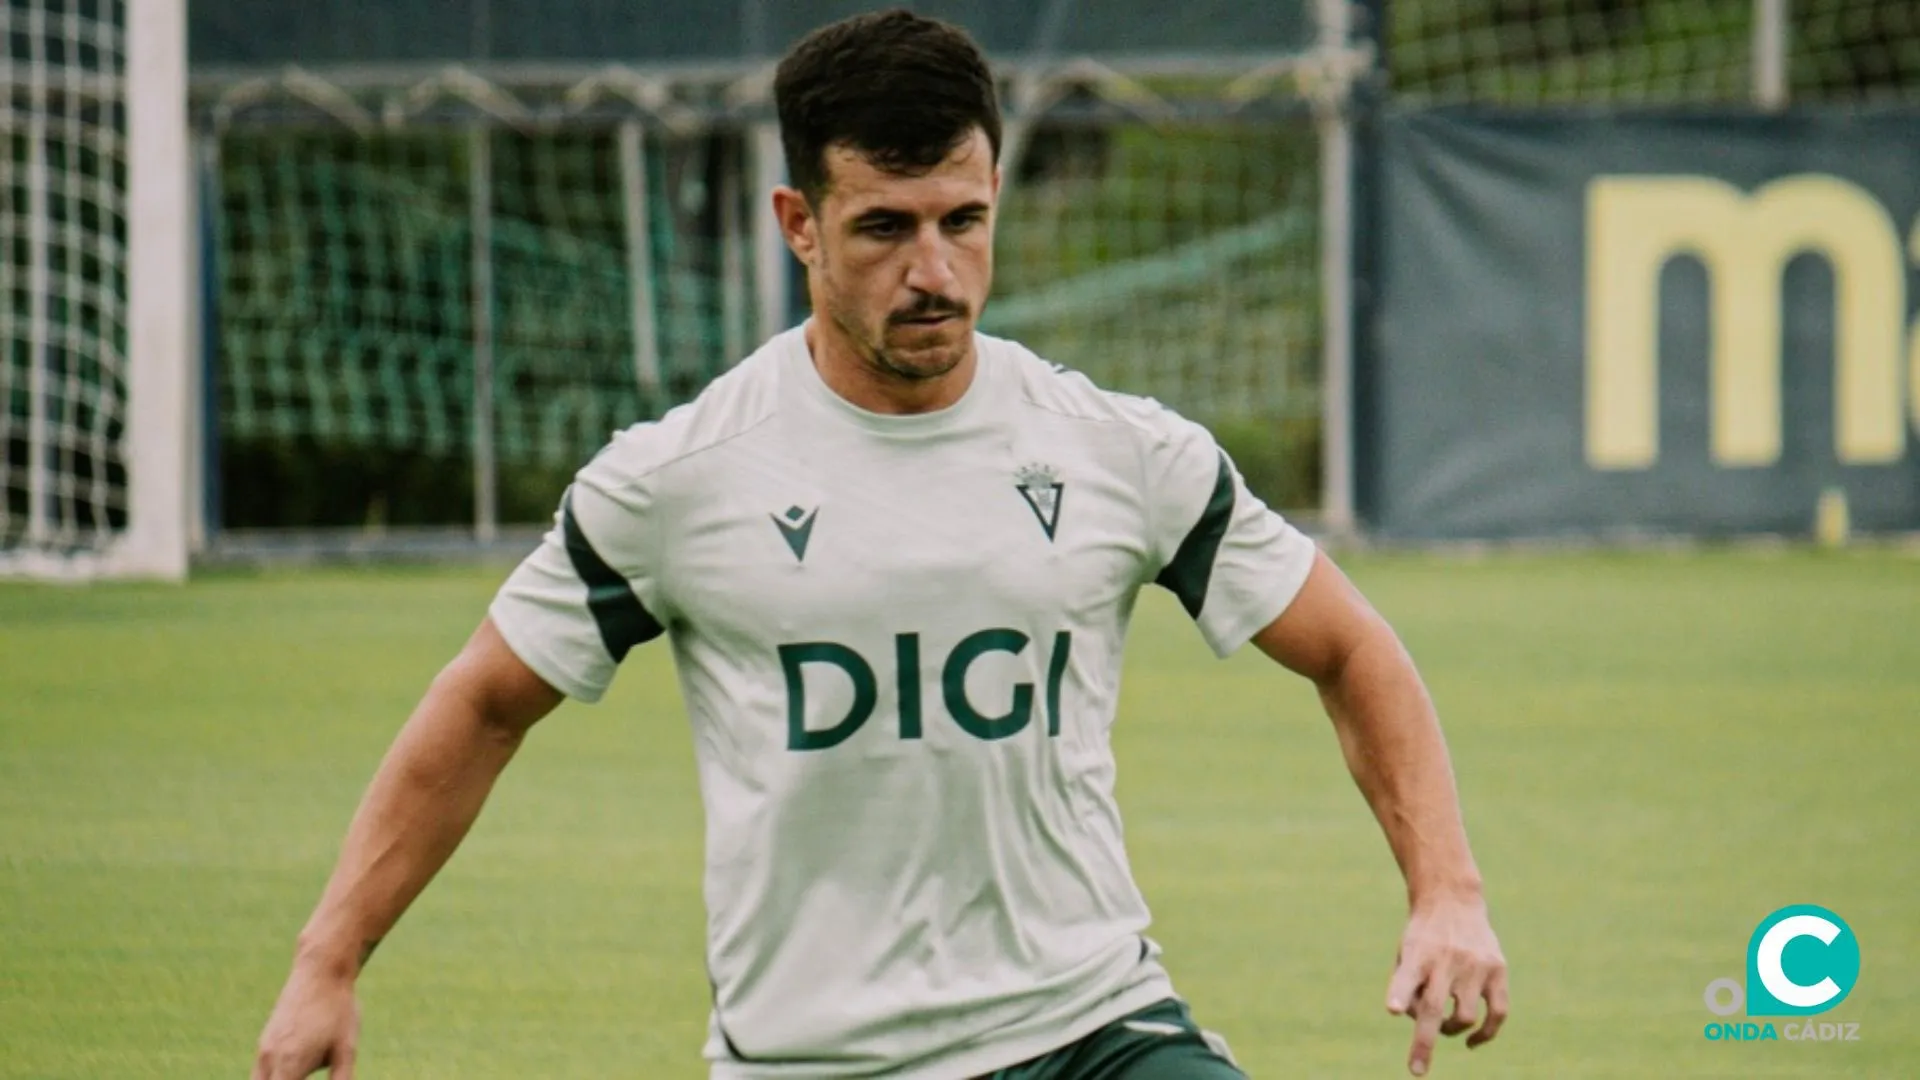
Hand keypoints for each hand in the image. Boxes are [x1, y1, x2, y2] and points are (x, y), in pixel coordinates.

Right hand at [252, 961, 359, 1079]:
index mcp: (289, 1064)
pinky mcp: (265, 1042)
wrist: (321, 970)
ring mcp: (264, 1049)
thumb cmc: (339, 1010)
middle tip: (304, 1078)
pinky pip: (261, 1074)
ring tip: (301, 1072)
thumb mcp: (346, 1049)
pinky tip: (293, 1073)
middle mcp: (270, 1059)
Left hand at [1384, 892, 1507, 1075]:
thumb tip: (1416, 1021)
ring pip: (1465, 1016)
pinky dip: (1486, 1033)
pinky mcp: (1498, 968)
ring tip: (1445, 1024)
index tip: (1391, 1009)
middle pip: (1434, 1008)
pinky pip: (1497, 1012)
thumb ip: (1406, 986)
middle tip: (1416, 1070)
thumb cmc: (1422, 936)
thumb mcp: (1405, 952)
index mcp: (1417, 953)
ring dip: (1452, 1031)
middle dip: (1424, 1043)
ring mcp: (1475, 964)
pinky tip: (1471, 1041)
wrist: (1453, 900)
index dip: (1399, 993)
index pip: (1406, 977)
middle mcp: (1446, 959)